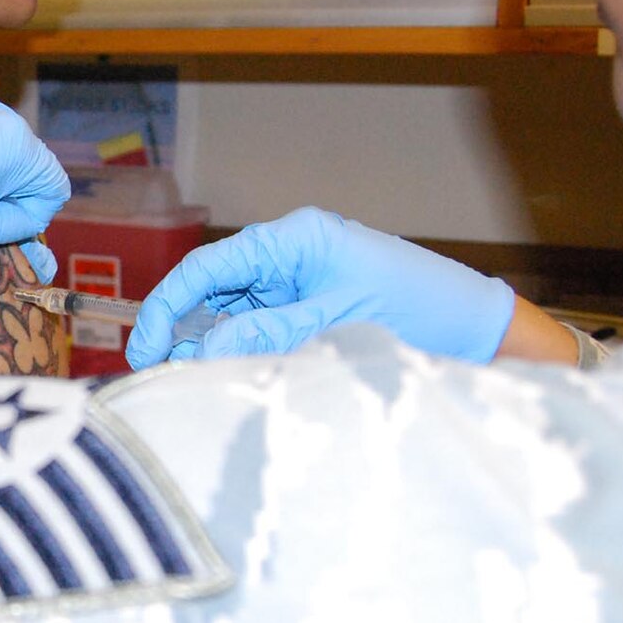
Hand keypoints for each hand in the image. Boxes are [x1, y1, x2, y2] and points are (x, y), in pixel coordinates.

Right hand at [126, 207, 514, 367]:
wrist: (476, 332)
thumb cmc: (420, 308)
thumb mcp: (338, 319)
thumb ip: (267, 332)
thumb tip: (199, 351)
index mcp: (294, 239)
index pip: (209, 266)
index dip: (168, 305)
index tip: (146, 347)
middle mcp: (288, 257)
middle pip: (211, 291)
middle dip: (181, 330)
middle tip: (160, 374)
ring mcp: (296, 285)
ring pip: (228, 315)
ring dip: (207, 346)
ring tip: (191, 384)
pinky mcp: (306, 313)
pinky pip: (255, 331)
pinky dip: (237, 354)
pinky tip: (225, 378)